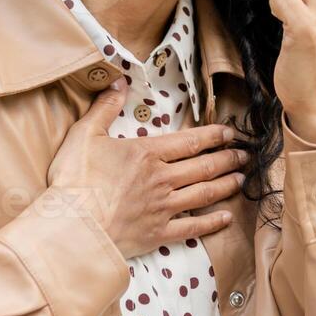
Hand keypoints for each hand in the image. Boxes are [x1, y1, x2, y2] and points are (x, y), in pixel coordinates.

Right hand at [48, 79, 247, 257]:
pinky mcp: (158, 234)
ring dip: (226, 185)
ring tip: (241, 179)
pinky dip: (212, 223)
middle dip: (227, 159)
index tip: (230, 133)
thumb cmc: (74, 181)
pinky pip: (192, 228)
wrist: (71, 227)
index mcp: (147, 154)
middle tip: (244, 155)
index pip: (190, 141)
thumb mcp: (84, 135)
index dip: (213, 136)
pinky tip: (226, 217)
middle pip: (204, 167)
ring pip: (204, 194)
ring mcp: (163, 208)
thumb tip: (118, 81)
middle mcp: (162, 179)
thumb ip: (104, 107)